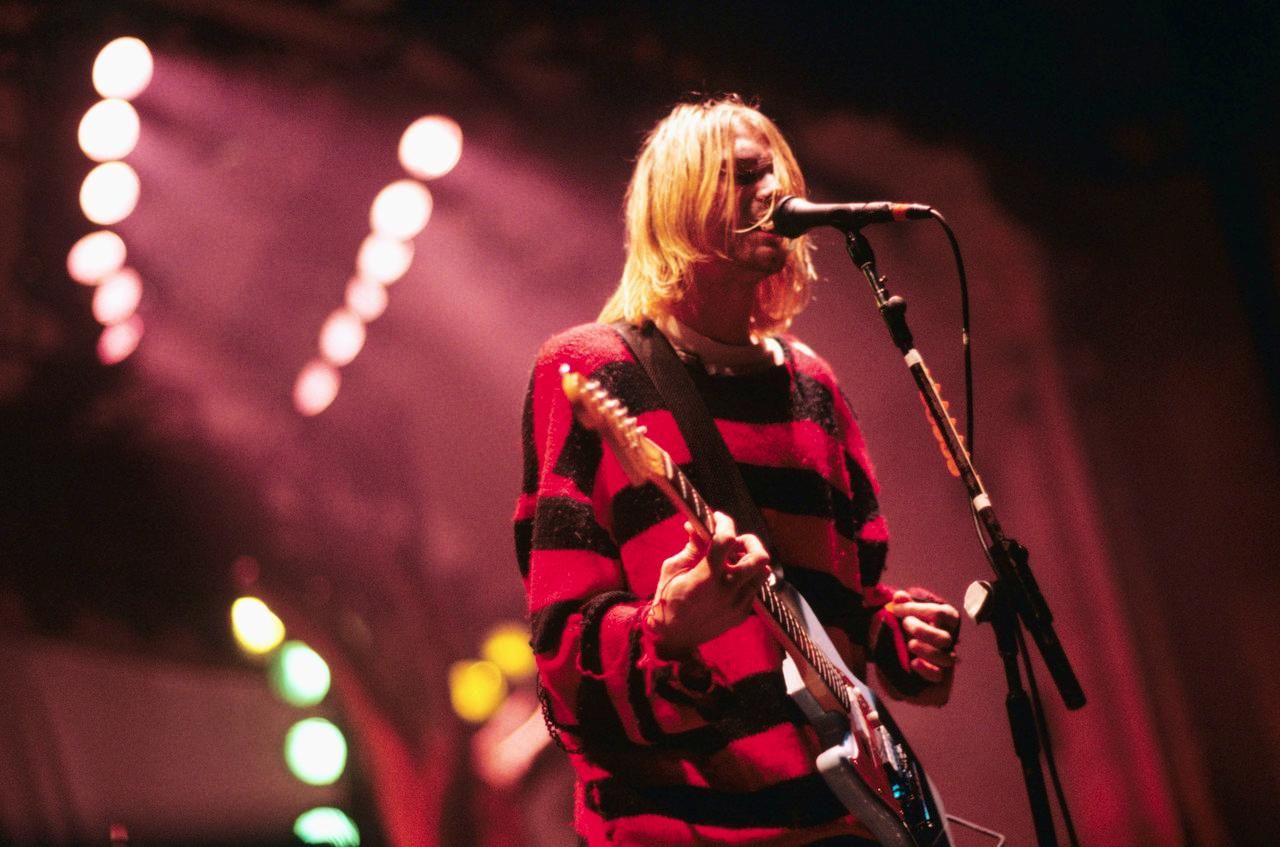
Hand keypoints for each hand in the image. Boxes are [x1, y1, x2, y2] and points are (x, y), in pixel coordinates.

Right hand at [646, 512, 770, 658]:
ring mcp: (737, 604)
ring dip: (750, 561)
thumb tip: (698, 526)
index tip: (718, 518)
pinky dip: (747, 579)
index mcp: (706, 576)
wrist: (673, 637)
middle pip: (759, 557)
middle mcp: (726, 590)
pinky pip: (755, 590)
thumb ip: (691, 547)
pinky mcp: (741, 615)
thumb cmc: (667, 599)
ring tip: (734, 561)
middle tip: (735, 542)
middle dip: (750, 542)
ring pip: (762, 573)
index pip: (726, 540)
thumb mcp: (673, 569)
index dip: (724, 522)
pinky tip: (731, 580)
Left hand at [890, 589, 959, 683]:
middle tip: (905, 625)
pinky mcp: (939, 679)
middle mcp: (948, 642)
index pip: (940, 613)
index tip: (896, 608)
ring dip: (927, 651)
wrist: (904, 670)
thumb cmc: (907, 635)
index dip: (918, 609)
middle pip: (944, 637)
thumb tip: (899, 596)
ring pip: (946, 658)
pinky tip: (913, 663)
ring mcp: (944, 661)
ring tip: (910, 644)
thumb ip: (904, 606)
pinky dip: (926, 669)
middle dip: (923, 630)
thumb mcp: (904, 619)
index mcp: (945, 623)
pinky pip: (938, 676)